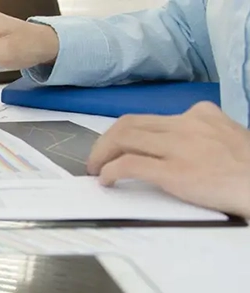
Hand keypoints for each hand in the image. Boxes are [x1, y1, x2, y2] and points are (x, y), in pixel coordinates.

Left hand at [88, 102, 249, 217]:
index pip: (149, 119)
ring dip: (101, 154)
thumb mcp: (228, 137)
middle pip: (129, 124)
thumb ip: (201, 135)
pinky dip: (110, 171)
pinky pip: (129, 165)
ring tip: (96, 169)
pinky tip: (106, 180)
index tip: (115, 147)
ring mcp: (179, 147)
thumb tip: (174, 146)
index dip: (124, 133)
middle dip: (105, 141)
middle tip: (96, 159)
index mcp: (200, 114)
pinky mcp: (175, 172)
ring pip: (123, 138)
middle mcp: (186, 124)